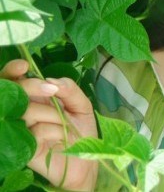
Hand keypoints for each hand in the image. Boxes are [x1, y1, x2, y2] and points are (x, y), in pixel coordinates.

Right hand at [0, 59, 97, 190]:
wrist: (86, 160)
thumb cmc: (82, 130)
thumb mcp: (82, 105)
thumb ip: (69, 89)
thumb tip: (50, 81)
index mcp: (37, 97)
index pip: (16, 80)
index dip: (13, 70)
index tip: (23, 66)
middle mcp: (25, 110)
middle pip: (14, 91)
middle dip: (33, 87)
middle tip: (51, 91)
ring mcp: (22, 128)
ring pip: (27, 110)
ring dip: (52, 113)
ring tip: (66, 123)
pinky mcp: (23, 146)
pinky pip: (35, 130)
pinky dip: (52, 130)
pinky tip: (60, 137)